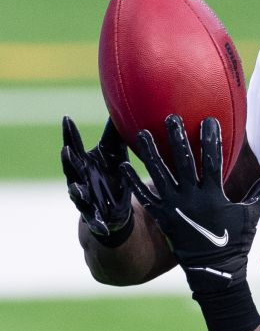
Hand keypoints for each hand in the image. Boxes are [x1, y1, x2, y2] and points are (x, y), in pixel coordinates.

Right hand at [61, 117, 133, 244]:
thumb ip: (114, 134)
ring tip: (75, 188)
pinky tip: (98, 225)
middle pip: (71, 168)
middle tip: (67, 149)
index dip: (69, 133)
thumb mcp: (115, 154)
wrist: (115, 207)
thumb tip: (121, 104)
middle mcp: (79, 178)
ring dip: (75, 191)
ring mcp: (84, 197)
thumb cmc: (113, 174)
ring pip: (76, 194)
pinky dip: (95, 223)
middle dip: (68, 160)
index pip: (73, 145)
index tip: (67, 118)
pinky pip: (93, 220)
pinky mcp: (94, 215)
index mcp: (83, 162)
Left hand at [119, 115, 259, 294]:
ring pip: (159, 174)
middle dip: (176, 137)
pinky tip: (123, 166)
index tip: (208, 119)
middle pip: (182, 161)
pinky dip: (132, 183)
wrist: (214, 270)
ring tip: (142, 133)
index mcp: (214, 194)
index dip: (210, 139)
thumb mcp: (250, 214)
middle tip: (170, 116)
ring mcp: (174, 207)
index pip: (212, 160)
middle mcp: (192, 197)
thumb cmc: (235, 242)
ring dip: (150, 152)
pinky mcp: (162, 217)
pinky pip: (144, 197)